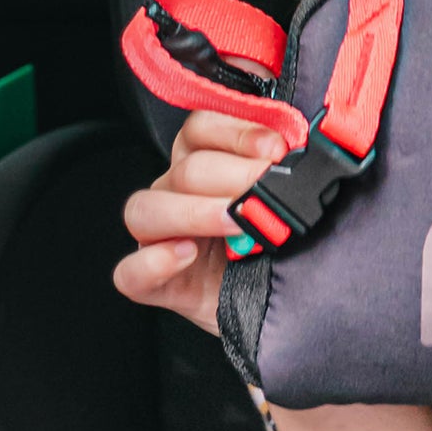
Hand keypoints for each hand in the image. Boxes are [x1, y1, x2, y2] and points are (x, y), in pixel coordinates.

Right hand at [112, 110, 287, 333]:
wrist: (278, 302)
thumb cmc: (282, 246)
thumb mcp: (287, 202)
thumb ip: (286, 171)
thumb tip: (301, 150)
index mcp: (205, 163)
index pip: (202, 128)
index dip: (237, 133)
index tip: (276, 150)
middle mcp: (176, 194)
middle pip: (185, 170)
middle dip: (233, 178)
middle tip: (268, 195)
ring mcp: (161, 239)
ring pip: (144, 210)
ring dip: (194, 212)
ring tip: (236, 224)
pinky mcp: (158, 285)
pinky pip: (129, 272)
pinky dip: (152, 262)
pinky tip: (186, 255)